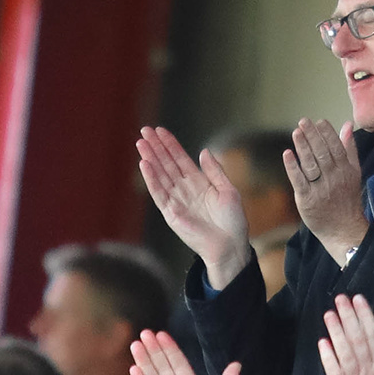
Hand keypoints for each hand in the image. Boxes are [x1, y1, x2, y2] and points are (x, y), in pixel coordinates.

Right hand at [138, 126, 255, 289]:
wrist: (231, 244)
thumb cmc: (233, 220)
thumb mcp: (228, 190)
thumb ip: (215, 171)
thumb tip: (204, 151)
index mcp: (198, 182)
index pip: (180, 159)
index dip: (170, 144)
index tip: (160, 130)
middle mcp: (185, 189)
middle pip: (167, 163)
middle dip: (156, 147)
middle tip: (144, 130)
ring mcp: (176, 201)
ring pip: (160, 175)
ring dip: (150, 159)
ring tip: (141, 143)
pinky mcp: (171, 213)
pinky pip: (159, 193)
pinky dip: (151, 179)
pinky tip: (145, 164)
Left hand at [288, 119, 369, 263]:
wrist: (344, 229)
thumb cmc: (347, 199)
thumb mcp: (354, 172)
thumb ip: (349, 148)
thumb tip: (346, 125)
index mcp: (346, 170)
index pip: (336, 147)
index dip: (327, 133)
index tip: (318, 121)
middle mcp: (334, 178)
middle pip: (322, 153)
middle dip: (313, 136)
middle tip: (303, 121)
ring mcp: (320, 189)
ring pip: (311, 164)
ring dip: (303, 147)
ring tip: (296, 132)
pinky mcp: (307, 200)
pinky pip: (299, 181)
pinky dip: (293, 167)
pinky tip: (287, 154)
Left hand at [317, 297, 373, 374]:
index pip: (373, 335)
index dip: (365, 316)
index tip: (358, 298)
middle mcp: (370, 370)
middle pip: (359, 340)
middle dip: (349, 317)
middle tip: (340, 299)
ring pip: (346, 352)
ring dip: (337, 332)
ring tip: (329, 314)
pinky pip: (335, 371)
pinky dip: (329, 357)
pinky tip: (323, 342)